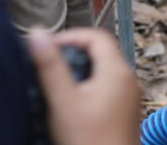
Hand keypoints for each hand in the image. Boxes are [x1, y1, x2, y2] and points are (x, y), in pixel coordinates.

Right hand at [28, 28, 140, 144]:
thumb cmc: (88, 141)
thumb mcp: (63, 102)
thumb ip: (50, 67)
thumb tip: (37, 32)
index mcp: (118, 71)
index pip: (96, 36)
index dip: (70, 37)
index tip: (47, 49)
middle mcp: (128, 80)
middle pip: (100, 53)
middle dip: (72, 57)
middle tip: (48, 69)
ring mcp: (129, 98)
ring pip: (102, 73)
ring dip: (78, 74)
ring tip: (55, 88)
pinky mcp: (125, 113)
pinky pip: (106, 90)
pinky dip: (87, 90)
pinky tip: (69, 107)